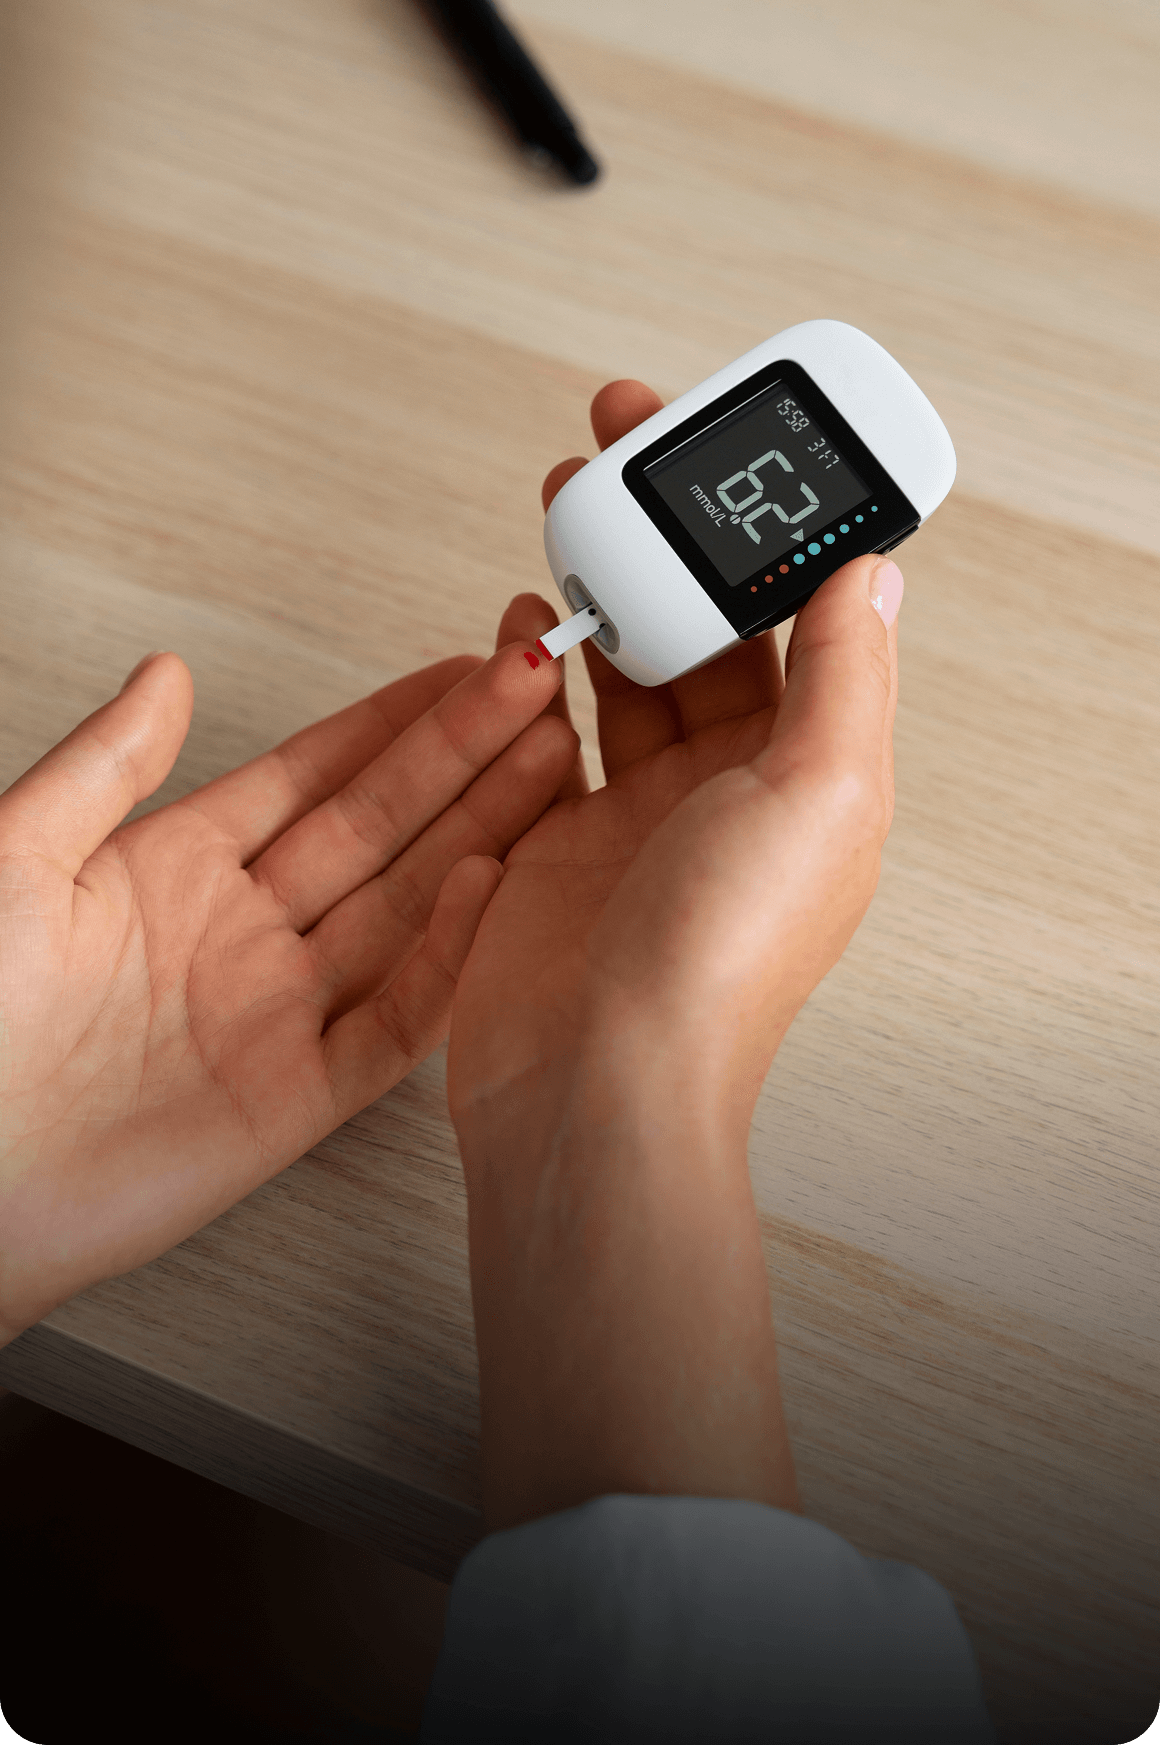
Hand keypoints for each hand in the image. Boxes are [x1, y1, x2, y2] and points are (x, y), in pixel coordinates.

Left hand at [0, 638, 577, 1344]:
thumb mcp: (14, 856)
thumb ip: (103, 765)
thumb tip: (168, 672)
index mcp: (175, 870)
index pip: (315, 774)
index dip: (395, 719)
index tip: (465, 668)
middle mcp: (240, 934)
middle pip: (380, 827)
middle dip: (464, 755)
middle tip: (542, 688)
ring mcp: (275, 1013)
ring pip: (407, 905)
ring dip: (483, 832)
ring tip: (556, 762)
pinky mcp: (293, 1097)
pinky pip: (393, 1020)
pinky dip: (448, 958)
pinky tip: (492, 888)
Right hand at [448, 381, 901, 1526]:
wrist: (596, 1084)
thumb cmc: (717, 968)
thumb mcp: (817, 798)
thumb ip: (844, 678)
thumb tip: (876, 573)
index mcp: (811, 774)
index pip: (797, 619)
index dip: (764, 533)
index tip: (734, 458)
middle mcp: (731, 787)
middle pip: (703, 627)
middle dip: (666, 534)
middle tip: (624, 443)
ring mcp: (640, 810)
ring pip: (624, 664)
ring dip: (600, 583)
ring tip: (569, 504)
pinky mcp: (557, 836)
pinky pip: (549, 726)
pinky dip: (535, 665)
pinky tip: (522, 621)